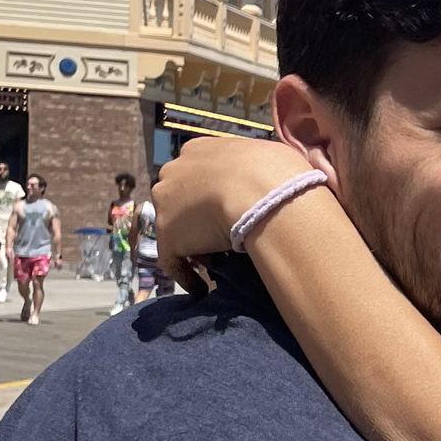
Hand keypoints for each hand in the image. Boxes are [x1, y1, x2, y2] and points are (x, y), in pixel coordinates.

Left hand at [152, 134, 311, 266]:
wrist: (262, 189)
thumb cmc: (274, 171)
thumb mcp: (266, 157)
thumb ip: (256, 166)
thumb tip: (272, 176)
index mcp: (197, 150)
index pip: (196, 175)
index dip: (208, 196)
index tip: (225, 212)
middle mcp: (173, 171)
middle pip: (178, 199)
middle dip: (194, 218)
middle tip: (218, 238)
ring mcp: (166, 204)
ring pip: (175, 229)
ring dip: (192, 245)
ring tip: (214, 265)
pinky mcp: (168, 235)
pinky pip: (172, 261)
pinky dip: (186, 276)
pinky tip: (201, 290)